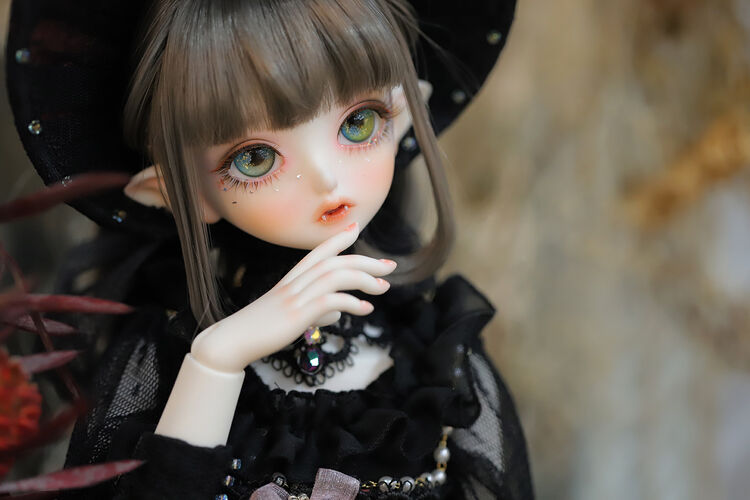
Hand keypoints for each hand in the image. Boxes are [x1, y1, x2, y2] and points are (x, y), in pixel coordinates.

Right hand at [190, 222, 396, 372]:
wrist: (232, 341)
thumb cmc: (260, 330)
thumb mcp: (290, 317)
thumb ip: (315, 312)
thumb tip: (337, 317)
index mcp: (291, 279)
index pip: (318, 251)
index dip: (339, 239)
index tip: (357, 228)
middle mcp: (295, 282)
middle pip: (335, 261)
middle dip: (366, 261)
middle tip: (389, 266)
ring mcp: (295, 297)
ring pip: (336, 276)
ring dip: (364, 279)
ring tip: (383, 288)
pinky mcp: (297, 314)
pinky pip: (331, 302)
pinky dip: (352, 303)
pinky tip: (365, 310)